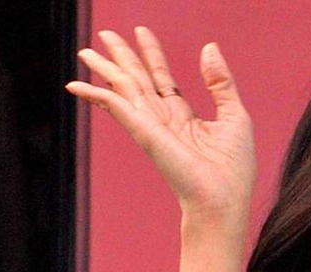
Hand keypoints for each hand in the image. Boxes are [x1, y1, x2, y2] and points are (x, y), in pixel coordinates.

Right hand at [66, 27, 255, 224]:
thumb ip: (220, 82)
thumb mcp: (234, 115)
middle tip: (105, 33)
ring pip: (125, 88)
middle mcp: (164, 121)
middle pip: (139, 80)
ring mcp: (151, 127)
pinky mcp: (144, 132)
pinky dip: (96, 95)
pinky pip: (116, 106)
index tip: (142, 32)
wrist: (222, 200)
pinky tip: (77, 85)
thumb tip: (209, 47)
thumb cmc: (233, 168)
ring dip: (105, 68)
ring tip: (86, 50)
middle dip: (123, 57)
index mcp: (185, 118)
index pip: (164, 80)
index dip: (153, 55)